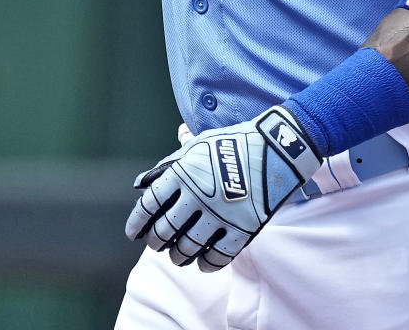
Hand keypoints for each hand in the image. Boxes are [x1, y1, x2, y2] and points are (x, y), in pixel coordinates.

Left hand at [125, 105, 320, 270]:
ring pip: (188, 248)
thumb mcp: (197, 144)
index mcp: (183, 172)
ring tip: (176, 257)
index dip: (136, 222)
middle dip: (155, 241)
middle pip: (165, 230)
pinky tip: (202, 263)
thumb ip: (169, 165)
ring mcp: (220, 215)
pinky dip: (206, 264)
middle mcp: (198, 196)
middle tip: (155, 244)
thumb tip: (142, 184)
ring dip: (178, 256)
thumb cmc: (232, 143)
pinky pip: (217, 257)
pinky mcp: (241, 230)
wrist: (275, 148)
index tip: (132, 233)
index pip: (149, 204)